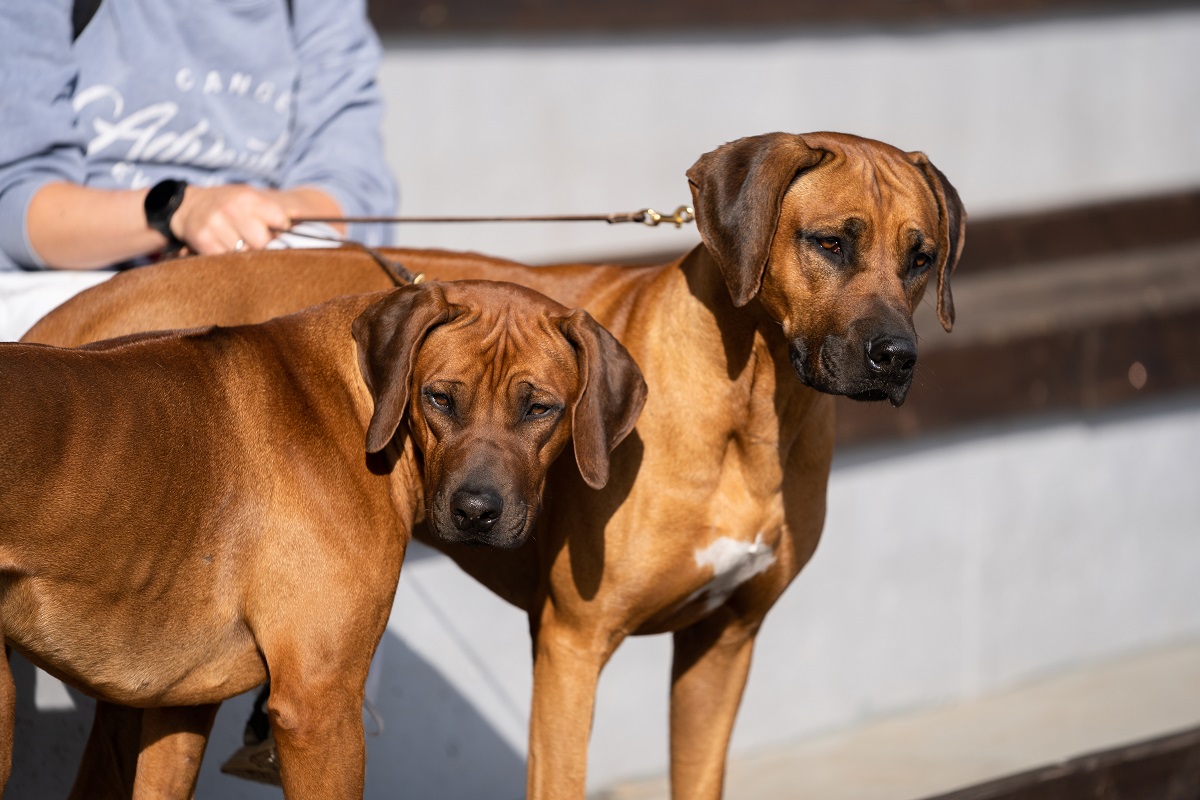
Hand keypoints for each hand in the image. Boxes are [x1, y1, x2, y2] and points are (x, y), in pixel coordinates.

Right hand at [169, 185, 291, 254]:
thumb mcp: (252, 199)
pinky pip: (225, 259)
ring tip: (239, 244)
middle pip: (262, 242)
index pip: (278, 220)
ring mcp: (215, 224)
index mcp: (247, 197)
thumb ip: (277, 210)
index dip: (281, 231)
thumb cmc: (231, 205)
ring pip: (244, 253)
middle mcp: (230, 209)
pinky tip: (226, 249)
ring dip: (245, 254)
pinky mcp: (202, 240)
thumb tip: (300, 216)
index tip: (277, 233)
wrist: (190, 205)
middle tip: (257, 243)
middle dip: (263, 246)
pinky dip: (228, 259)